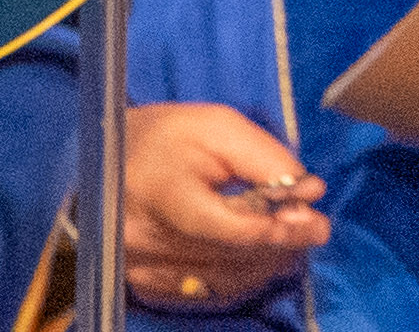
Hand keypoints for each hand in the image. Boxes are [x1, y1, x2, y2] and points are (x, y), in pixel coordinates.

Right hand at [117, 101, 330, 311]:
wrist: (101, 161)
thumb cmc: (165, 137)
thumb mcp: (217, 126)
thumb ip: (264, 158)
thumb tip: (308, 192)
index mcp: (161, 191)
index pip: (223, 227)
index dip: (272, 229)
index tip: (314, 220)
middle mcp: (144, 238)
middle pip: (228, 256)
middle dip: (282, 243)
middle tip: (317, 229)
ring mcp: (140, 266)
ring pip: (221, 280)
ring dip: (267, 263)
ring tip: (294, 241)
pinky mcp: (141, 282)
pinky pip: (204, 292)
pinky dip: (240, 277)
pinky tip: (262, 258)